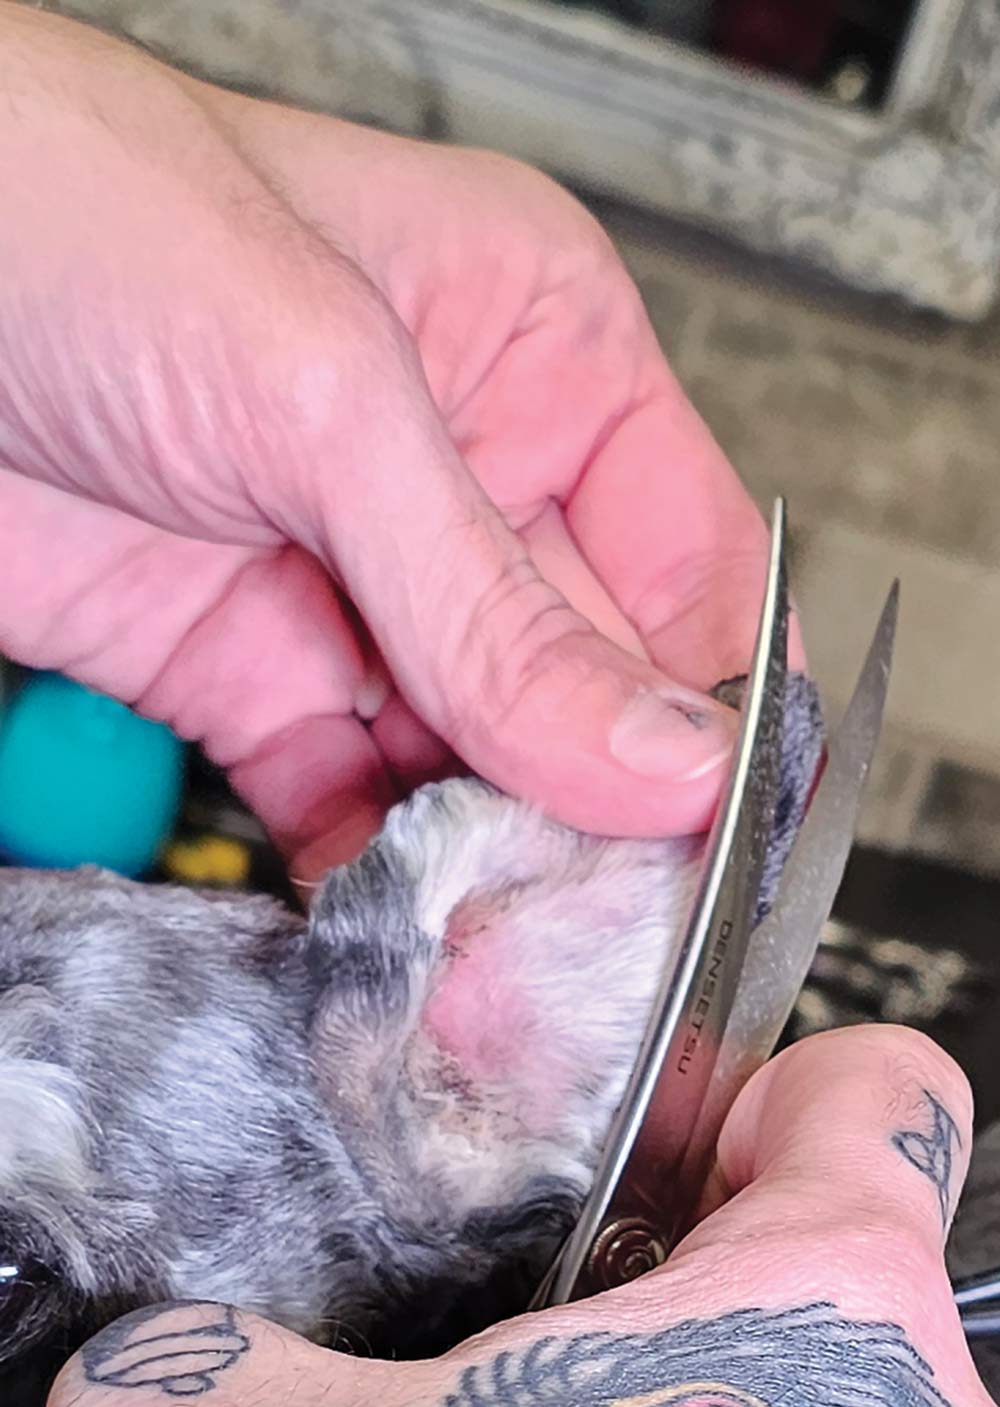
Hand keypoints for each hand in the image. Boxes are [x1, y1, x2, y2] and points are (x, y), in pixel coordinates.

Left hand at [0, 3, 800, 876]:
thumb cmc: (66, 207)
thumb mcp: (327, 394)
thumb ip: (493, 604)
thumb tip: (657, 757)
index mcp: (538, 355)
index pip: (689, 572)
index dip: (715, 717)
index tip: (718, 846)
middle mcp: (462, 480)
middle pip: (585, 693)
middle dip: (593, 820)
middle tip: (604, 941)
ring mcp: (354, 586)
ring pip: (472, 767)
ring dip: (487, 868)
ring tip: (503, 964)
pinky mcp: (244, 673)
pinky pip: (342, 802)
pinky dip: (369, 876)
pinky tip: (394, 930)